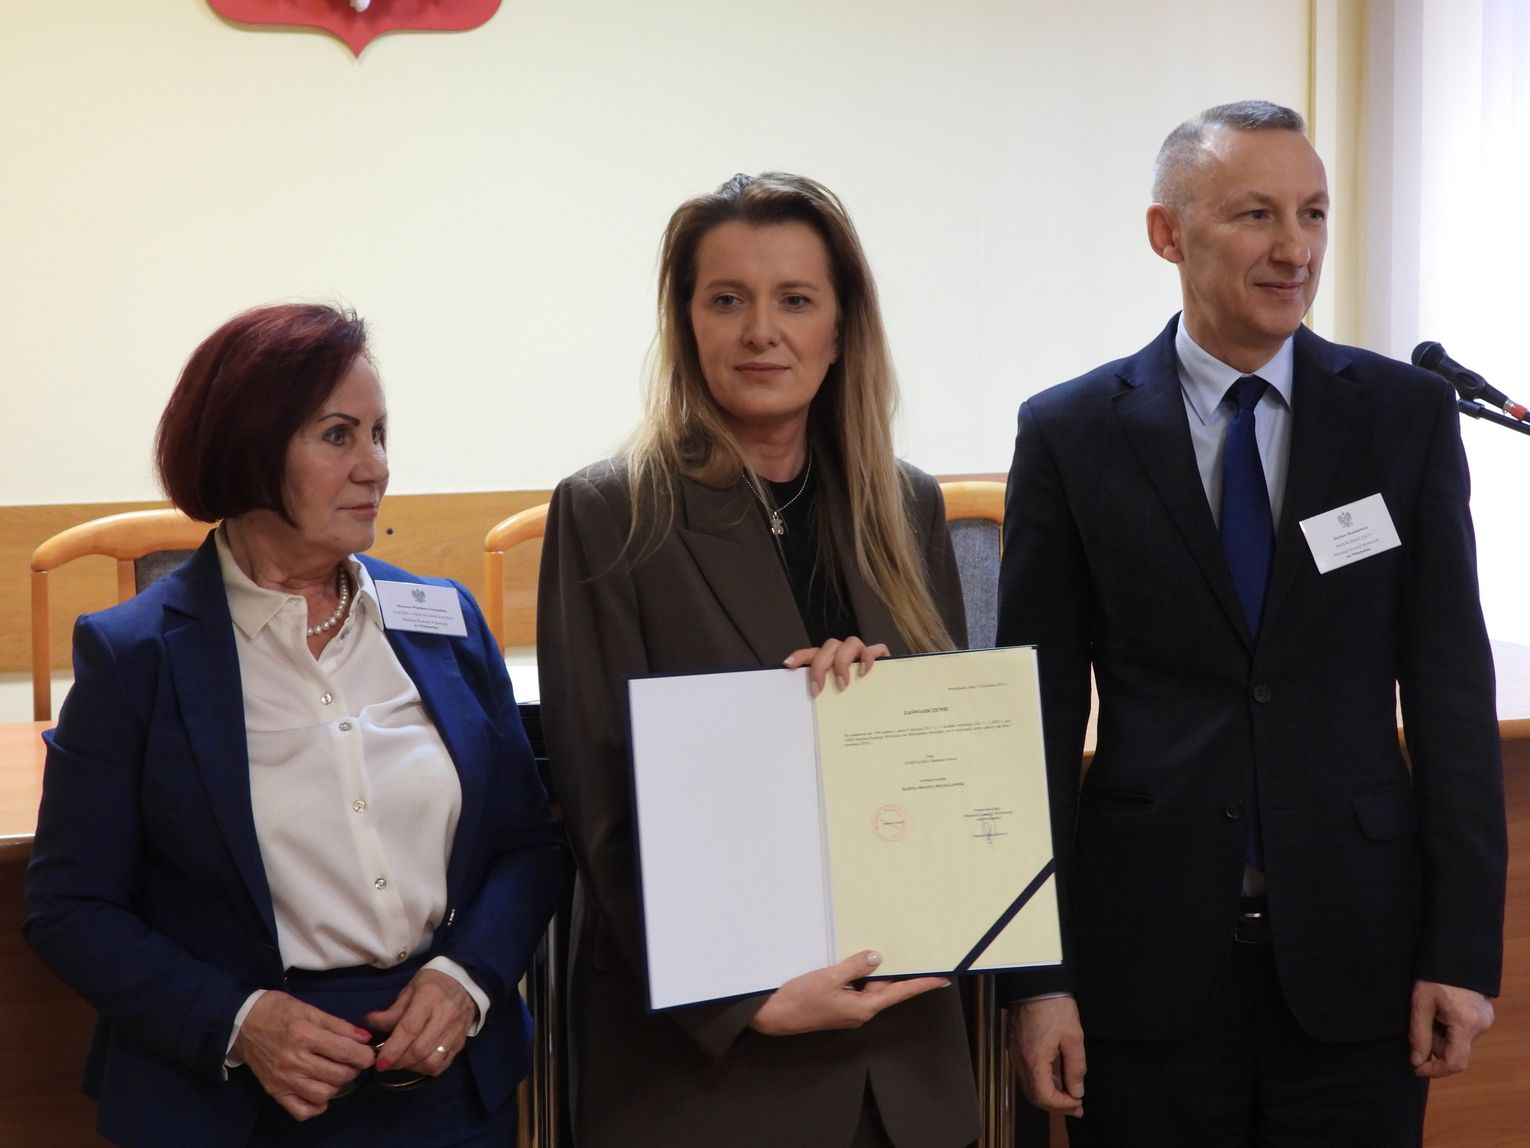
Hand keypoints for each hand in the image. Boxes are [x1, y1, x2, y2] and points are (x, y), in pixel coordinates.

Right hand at [232, 991, 374, 1120]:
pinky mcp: (274, 1092)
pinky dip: (316, 1106)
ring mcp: (283, 1079)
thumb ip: (339, 1025)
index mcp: (304, 1035)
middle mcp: (294, 1061)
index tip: (368, 1054)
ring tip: (336, 1073)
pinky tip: (320, 1091)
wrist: (242, 1022)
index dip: (364, 1055)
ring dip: (337, 1086)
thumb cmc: (279, 1011)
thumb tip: (365, 1038)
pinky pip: (301, 1111)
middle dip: (353, 1069)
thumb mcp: (310, 1010)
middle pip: (338, 1075)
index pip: (345, 1052)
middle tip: (352, 1061)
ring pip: (323, 1094)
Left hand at [366, 969, 477, 1076]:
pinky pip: (443, 1065)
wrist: (466, 981)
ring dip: (413, 1067)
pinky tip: (419, 1062)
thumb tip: (370, 1023)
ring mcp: (456, 1031)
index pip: (409, 1029)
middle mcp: (445, 1016)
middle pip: (420, 1049)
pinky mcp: (461, 1042)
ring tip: (403, 1061)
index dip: (392, 1048)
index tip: (380, 1061)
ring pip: (432, 1061)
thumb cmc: (433, 983)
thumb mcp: (411, 989)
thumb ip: (392, 1010)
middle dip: (399, 1061)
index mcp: (429, 998)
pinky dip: (427, 1069)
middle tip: (388, 1062)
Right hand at [748, 950, 949, 1035]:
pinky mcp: (837, 1007)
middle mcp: (859, 1012)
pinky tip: (854, 963)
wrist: (772, 1016)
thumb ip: (854, 967)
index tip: (942, 979)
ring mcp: (848, 1011)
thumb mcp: (828, 977)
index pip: (899, 993)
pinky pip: (855, 990)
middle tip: (910, 954)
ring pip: (869, 989)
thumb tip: (876, 958)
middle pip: (884, 989)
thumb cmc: (799, 999)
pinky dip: (859, 977)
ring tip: (878, 954)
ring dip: (873, 973)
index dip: (922, 985)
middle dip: (895, 973)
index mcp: (862, 1008)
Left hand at [784, 637, 889, 696]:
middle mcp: (843, 651)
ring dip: (843, 662)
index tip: (789, 665)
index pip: (811, 652)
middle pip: (830, 647)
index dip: (799, 656)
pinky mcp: (879, 655)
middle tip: (818, 689)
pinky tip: (864, 673)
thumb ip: (824, 696)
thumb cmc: (854, 696)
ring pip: (851, 642)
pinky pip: (875, 649)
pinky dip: (868, 659)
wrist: (885, 693)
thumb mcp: (834, 695)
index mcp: (828, 659)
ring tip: (842, 685)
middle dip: (821, 667)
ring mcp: (861, 651)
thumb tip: (808, 710)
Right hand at [1008, 995, 1085, 1116]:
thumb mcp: (1073, 1038)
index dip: (1062, 1105)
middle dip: (1056, 1105)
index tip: (1079, 1105)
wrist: (1035, 982)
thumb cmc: (1056, 1008)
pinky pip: (1026, 1072)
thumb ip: (1075, 1068)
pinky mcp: (1014, 1044)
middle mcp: (1020, 1061)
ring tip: (1069, 1095)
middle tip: (1076, 1107)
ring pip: (1029, 1085)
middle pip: (1033, 1095)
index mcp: (1034, 1061)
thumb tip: (1076, 1092)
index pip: (1044, 1097)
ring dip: (1048, 1094)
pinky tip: (1055, 1077)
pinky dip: (1041, 1081)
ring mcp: (1015, 1052)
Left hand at [1409, 979, 1493, 1077]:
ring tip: (1431, 1011)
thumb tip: (1417, 1060)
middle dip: (1435, 1045)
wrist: (1456, 952)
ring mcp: (1486, 1021)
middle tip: (1421, 1023)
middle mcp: (1481, 1027)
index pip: (1454, 1063)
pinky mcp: (1485, 1015)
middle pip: (1456, 1052)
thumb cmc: (1435, 975)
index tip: (1416, 1068)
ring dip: (1441, 1035)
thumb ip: (1419, 1034)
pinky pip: (1465, 1032)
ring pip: (1460, 1042)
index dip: (1435, 1070)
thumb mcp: (1421, 1003)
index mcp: (1466, 1025)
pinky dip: (1450, 1028)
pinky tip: (1441, 1009)